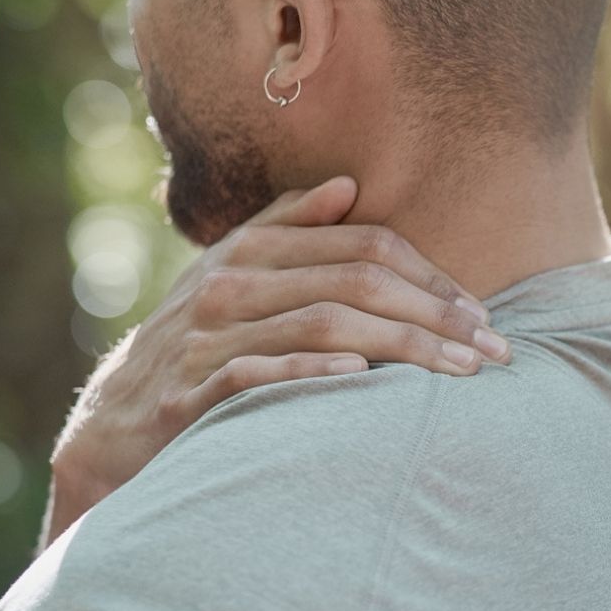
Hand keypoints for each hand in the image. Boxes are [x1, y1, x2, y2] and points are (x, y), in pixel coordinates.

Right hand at [38, 176, 506, 551]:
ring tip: (458, 373)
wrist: (117, 423)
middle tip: (493, 349)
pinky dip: (314, 372)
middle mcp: (231, 283)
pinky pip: (263, 373)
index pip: (363, 245)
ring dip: (402, 347)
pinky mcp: (193, 391)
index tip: (482, 314)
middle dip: (434, 313)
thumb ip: (287, 228)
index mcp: (252, 250)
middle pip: (355, 281)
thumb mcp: (234, 277)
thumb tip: (346, 186)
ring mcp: (211, 336)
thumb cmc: (196, 347)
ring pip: (324, 325)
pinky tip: (364, 380)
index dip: (430, 276)